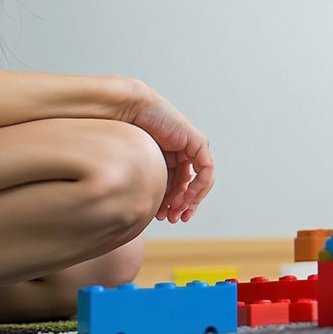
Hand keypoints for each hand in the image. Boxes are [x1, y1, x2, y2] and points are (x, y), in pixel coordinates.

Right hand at [119, 80, 214, 222]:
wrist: (128, 114)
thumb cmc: (126, 136)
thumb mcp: (140, 168)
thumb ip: (149, 184)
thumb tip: (145, 211)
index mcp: (170, 161)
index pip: (179, 188)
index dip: (173, 205)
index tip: (165, 218)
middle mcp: (183, 155)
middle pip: (190, 187)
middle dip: (182, 206)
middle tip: (173, 219)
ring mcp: (192, 149)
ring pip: (200, 182)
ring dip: (190, 200)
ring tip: (177, 211)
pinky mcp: (198, 143)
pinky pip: (205, 169)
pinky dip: (199, 185)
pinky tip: (187, 197)